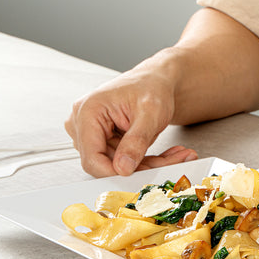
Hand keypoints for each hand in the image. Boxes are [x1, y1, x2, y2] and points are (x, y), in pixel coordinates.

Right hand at [65, 63, 196, 176]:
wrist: (156, 81)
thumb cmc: (151, 87)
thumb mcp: (150, 113)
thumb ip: (136, 141)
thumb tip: (123, 168)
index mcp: (88, 112)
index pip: (91, 157)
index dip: (114, 172)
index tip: (140, 176)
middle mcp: (83, 123)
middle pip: (106, 163)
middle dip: (140, 167)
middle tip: (170, 163)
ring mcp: (92, 133)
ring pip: (118, 165)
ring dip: (147, 165)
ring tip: (175, 155)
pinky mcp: (104, 141)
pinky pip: (123, 160)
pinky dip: (146, 161)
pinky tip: (168, 155)